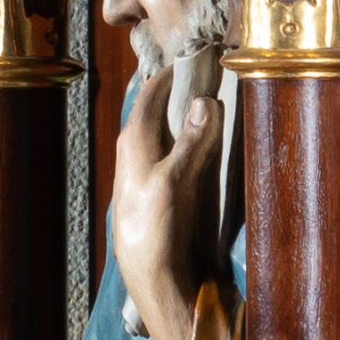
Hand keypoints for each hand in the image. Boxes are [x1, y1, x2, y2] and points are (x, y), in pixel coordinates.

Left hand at [107, 47, 221, 339]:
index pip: (149, 98)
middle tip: (196, 76)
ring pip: (161, 135)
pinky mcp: (159, 196)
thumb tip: (206, 101)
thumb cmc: (154, 231)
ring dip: (179, 118)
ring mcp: (146, 176)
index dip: (167, 77)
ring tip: (199, 104)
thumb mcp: (174, 182)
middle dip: (171, 94)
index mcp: (134, 145)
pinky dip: (184, 143)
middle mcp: (136, 156)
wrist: (149, 279)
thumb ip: (191, 142)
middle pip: (153, 114)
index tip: (186, 59)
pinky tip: (196, 148)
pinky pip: (171, 156)